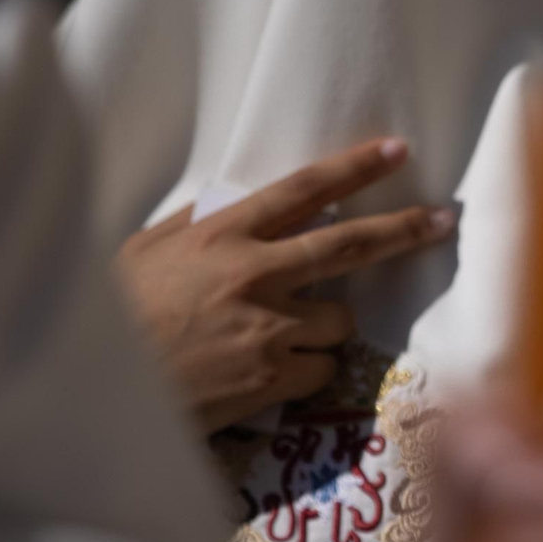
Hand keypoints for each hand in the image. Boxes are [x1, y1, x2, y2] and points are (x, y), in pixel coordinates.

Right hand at [115, 138, 454, 433]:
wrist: (98, 389)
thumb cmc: (115, 317)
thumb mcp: (145, 252)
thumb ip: (196, 224)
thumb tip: (233, 199)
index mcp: (222, 235)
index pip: (304, 190)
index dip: (355, 169)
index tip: (397, 151)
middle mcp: (255, 274)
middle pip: (351, 245)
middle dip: (405, 229)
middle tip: (444, 219)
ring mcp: (269, 328)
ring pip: (339, 319)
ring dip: (323, 327)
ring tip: (275, 339)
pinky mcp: (275, 379)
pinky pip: (322, 368)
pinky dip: (307, 370)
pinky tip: (268, 375)